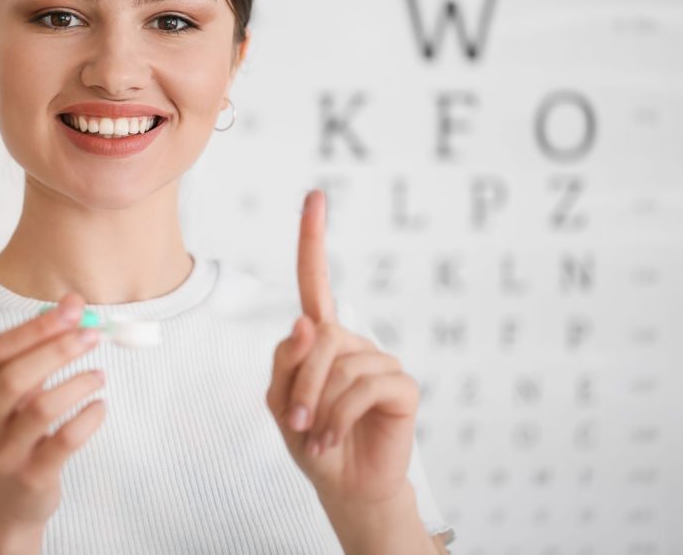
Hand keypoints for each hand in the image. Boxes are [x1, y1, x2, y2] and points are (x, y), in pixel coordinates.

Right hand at [0, 293, 105, 536]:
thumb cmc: (9, 438)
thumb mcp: (7, 398)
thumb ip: (35, 353)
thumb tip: (73, 304)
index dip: (36, 326)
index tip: (72, 309)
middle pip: (15, 375)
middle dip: (58, 348)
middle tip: (93, 335)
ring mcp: (3, 454)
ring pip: (40, 408)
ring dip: (77, 384)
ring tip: (99, 375)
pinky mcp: (31, 478)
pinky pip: (64, 442)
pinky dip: (87, 418)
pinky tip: (99, 408)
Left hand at [265, 189, 418, 503]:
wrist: (344, 486)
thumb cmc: (311, 440)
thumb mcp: (281, 403)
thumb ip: (286, 362)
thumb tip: (307, 322)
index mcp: (321, 339)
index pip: (315, 281)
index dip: (313, 239)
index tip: (315, 195)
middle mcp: (352, 342)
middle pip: (318, 338)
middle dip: (300, 385)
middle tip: (296, 424)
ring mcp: (380, 361)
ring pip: (339, 366)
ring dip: (318, 408)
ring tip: (317, 438)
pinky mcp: (402, 386)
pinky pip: (364, 387)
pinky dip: (340, 417)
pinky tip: (334, 440)